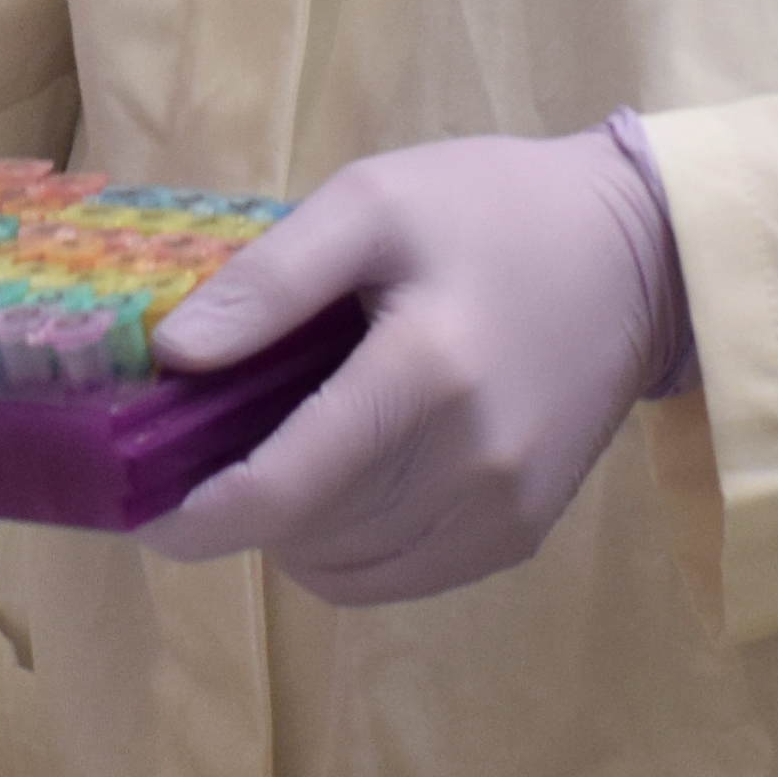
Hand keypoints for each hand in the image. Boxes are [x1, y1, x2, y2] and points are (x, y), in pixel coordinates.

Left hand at [140, 122, 691, 606]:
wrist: (638, 255)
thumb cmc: (489, 209)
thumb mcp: (372, 200)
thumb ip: (271, 280)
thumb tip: (173, 356)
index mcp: (424, 374)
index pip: (282, 490)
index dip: (196, 519)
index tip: (139, 512)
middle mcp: (468, 466)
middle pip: (307, 534)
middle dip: (242, 504)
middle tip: (215, 439)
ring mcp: (502, 512)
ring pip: (349, 571)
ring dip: (295, 530)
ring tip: (286, 447)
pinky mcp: (521, 534)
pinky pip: (401, 576)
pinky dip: (352, 546)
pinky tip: (349, 474)